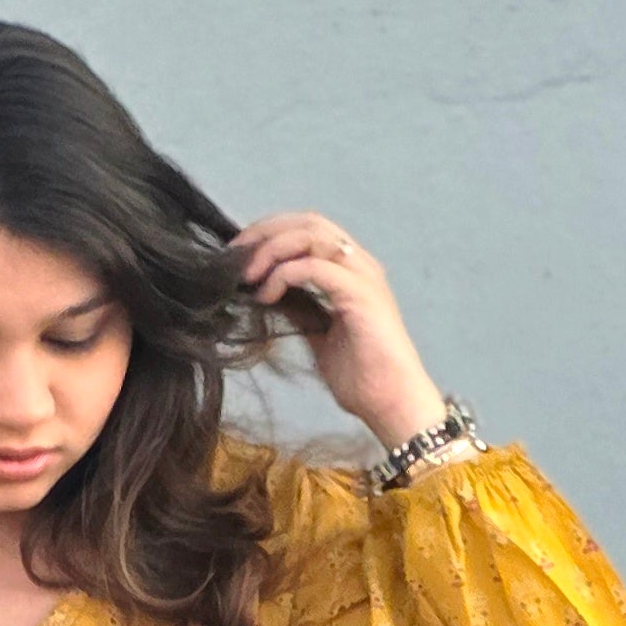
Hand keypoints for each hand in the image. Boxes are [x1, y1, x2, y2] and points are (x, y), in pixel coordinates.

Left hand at [231, 211, 452, 449]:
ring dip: (271, 248)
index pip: (308, 230)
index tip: (239, 257)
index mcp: (351, 271)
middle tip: (233, 256)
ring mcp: (362, 276)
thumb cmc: (363, 377)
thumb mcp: (319, 336)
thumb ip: (300, 309)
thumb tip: (268, 294)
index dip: (270, 234)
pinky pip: (314, 267)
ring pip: (311, 235)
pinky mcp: (360, 294)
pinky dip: (284, 274)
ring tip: (247, 274)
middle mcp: (359, 265)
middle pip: (307, 222)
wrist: (392, 404)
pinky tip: (267, 295)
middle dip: (265, 232)